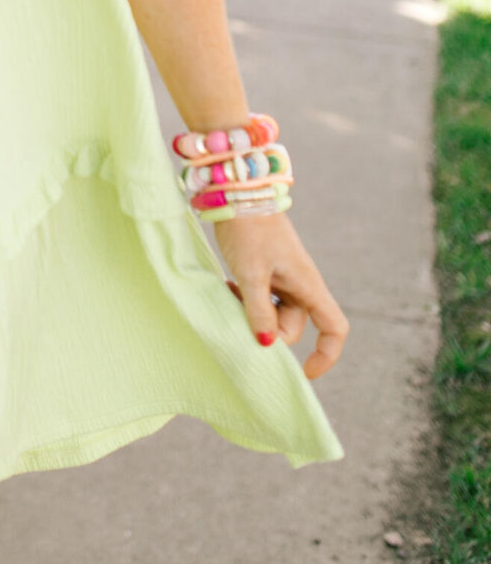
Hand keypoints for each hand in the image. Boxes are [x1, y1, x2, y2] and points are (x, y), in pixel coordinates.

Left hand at [213, 209, 347, 380]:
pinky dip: (246, 300)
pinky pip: (260, 299)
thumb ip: (259, 310)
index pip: (334, 328)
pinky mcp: (266, 270)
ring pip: (272, 314)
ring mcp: (283, 277)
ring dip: (252, 314)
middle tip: (238, 311)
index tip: (304, 372)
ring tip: (230, 292)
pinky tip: (228, 286)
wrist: (237, 190)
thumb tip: (266, 344)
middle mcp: (300, 284)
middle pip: (293, 326)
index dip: (326, 355)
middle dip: (266, 329)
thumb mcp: (251, 273)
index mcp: (308, 285)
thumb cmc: (249, 229)